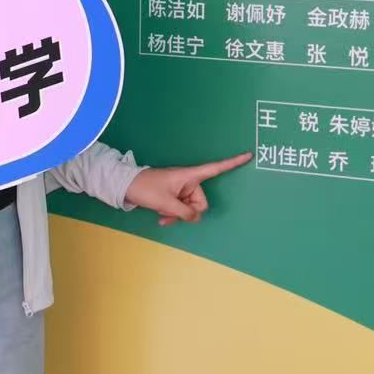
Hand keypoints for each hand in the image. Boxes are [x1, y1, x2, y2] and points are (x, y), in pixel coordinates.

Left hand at [125, 152, 251, 226]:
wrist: (125, 187)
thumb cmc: (146, 188)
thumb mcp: (166, 203)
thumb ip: (185, 212)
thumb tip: (196, 217)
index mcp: (190, 176)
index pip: (216, 168)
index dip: (233, 163)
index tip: (248, 155)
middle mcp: (188, 181)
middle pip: (201, 202)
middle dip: (188, 211)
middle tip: (171, 212)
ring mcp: (181, 190)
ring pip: (190, 209)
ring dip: (178, 215)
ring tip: (162, 215)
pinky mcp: (173, 196)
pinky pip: (181, 210)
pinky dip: (173, 215)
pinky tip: (162, 218)